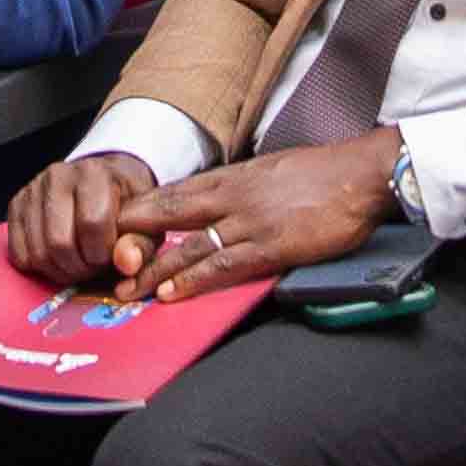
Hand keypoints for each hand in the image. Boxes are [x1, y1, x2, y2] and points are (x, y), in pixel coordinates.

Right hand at [3, 142, 167, 288]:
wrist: (106, 182)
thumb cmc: (127, 205)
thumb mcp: (147, 222)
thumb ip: (142, 244)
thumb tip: (125, 263)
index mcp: (94, 173)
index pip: (92, 223)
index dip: (103, 252)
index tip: (112, 256)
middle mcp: (58, 175)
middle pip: (59, 242)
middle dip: (80, 268)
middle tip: (94, 266)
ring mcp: (33, 189)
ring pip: (37, 252)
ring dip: (60, 271)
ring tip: (79, 263)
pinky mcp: (16, 205)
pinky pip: (18, 254)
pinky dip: (39, 268)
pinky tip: (59, 259)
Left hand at [100, 132, 402, 295]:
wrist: (361, 174)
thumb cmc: (323, 174)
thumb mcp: (271, 172)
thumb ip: (242, 189)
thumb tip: (218, 206)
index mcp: (233, 178)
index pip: (174, 194)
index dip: (142, 213)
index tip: (115, 229)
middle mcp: (232, 196)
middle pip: (170, 216)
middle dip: (135, 241)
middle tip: (104, 263)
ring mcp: (250, 221)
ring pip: (189, 247)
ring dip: (156, 270)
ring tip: (129, 289)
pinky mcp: (271, 245)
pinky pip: (223, 264)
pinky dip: (193, 279)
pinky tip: (172, 293)